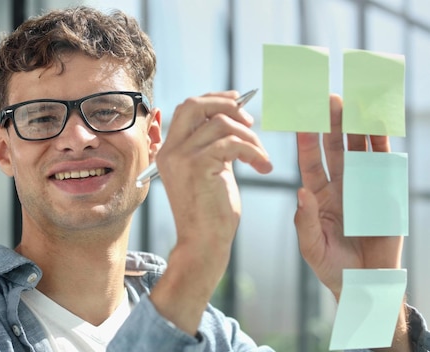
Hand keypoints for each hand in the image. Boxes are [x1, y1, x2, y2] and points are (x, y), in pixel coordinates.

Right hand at [157, 91, 272, 254]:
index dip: (214, 100)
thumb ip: (213, 144)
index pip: (187, 108)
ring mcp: (181, 157)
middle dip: (226, 105)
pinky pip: (233, 143)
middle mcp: (170, 151)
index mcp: (169, 150)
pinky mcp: (197, 166)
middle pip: (194, 104)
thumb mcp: (209, 170)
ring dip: (250, 136)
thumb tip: (233, 116)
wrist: (204, 243)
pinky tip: (263, 167)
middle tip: (250, 122)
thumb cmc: (211, 212)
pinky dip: (254, 151)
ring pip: (221, 123)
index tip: (238, 103)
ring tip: (261, 157)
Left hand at [295, 94, 409, 350]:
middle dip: (331, 122)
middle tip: (328, 97)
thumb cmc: (334, 268)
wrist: (366, 285)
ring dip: (357, 126)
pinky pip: (384, 164)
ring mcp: (364, 186)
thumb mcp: (313, 247)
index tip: (299, 116)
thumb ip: (307, 221)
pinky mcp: (386, 193)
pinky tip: (380, 124)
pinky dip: (383, 144)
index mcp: (318, 196)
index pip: (310, 161)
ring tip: (354, 101)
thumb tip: (301, 192)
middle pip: (334, 147)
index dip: (305, 139)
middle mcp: (340, 185)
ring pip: (359, 149)